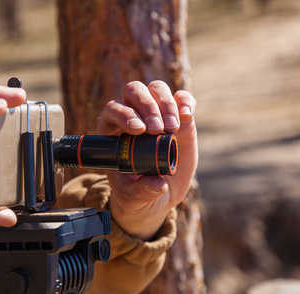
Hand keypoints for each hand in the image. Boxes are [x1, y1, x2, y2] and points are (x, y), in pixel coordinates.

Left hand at [98, 81, 197, 239]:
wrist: (157, 196)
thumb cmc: (137, 194)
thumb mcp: (134, 197)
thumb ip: (141, 191)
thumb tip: (158, 184)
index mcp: (113, 131)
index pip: (113, 109)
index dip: (124, 114)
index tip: (138, 130)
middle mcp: (134, 116)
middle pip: (134, 91)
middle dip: (146, 107)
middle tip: (157, 130)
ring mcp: (157, 114)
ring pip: (156, 90)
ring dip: (165, 104)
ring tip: (171, 129)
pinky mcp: (179, 118)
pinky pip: (181, 98)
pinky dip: (185, 102)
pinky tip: (186, 115)